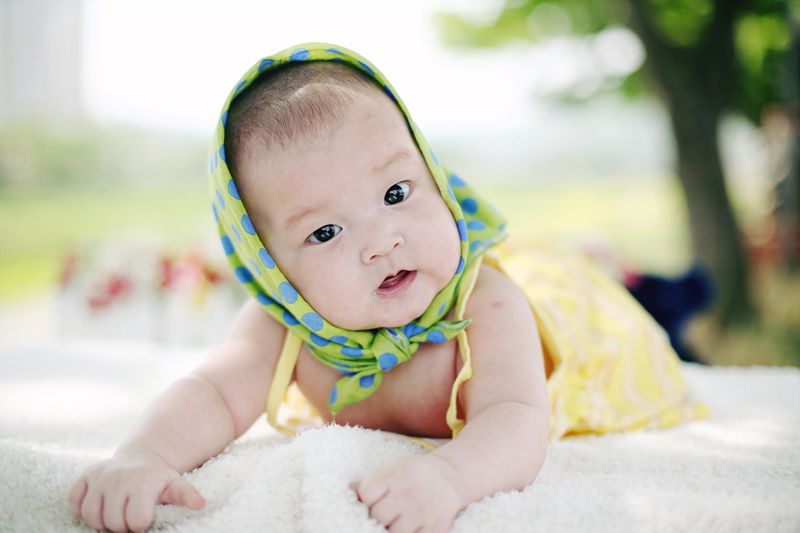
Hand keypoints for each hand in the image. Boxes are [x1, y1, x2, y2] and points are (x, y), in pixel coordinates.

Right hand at [67, 450, 204, 532]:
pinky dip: (80, 507)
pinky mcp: (85, 475)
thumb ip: (186, 495)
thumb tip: (200, 504)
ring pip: (89, 515)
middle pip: (110, 522)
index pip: (134, 522)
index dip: (140, 524)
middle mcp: (118, 478)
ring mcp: (100, 476)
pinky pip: (73, 499)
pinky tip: (98, 504)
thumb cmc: (159, 479)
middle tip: (129, 516)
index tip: (145, 517)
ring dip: (101, 520)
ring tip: (115, 513)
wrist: (142, 458)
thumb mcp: (175, 485)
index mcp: (142, 483)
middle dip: (120, 525)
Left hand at [352, 454, 462, 532]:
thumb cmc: (414, 474)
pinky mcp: (436, 528)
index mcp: (395, 475)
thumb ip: (371, 482)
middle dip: (379, 516)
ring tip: (398, 521)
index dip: (367, 499)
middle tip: (387, 512)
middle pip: (378, 515)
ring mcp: (423, 512)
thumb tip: (348, 490)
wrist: (450, 478)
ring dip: (393, 529)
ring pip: (393, 532)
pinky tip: (411, 526)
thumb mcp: (393, 469)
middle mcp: (408, 493)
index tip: (374, 499)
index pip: (367, 493)